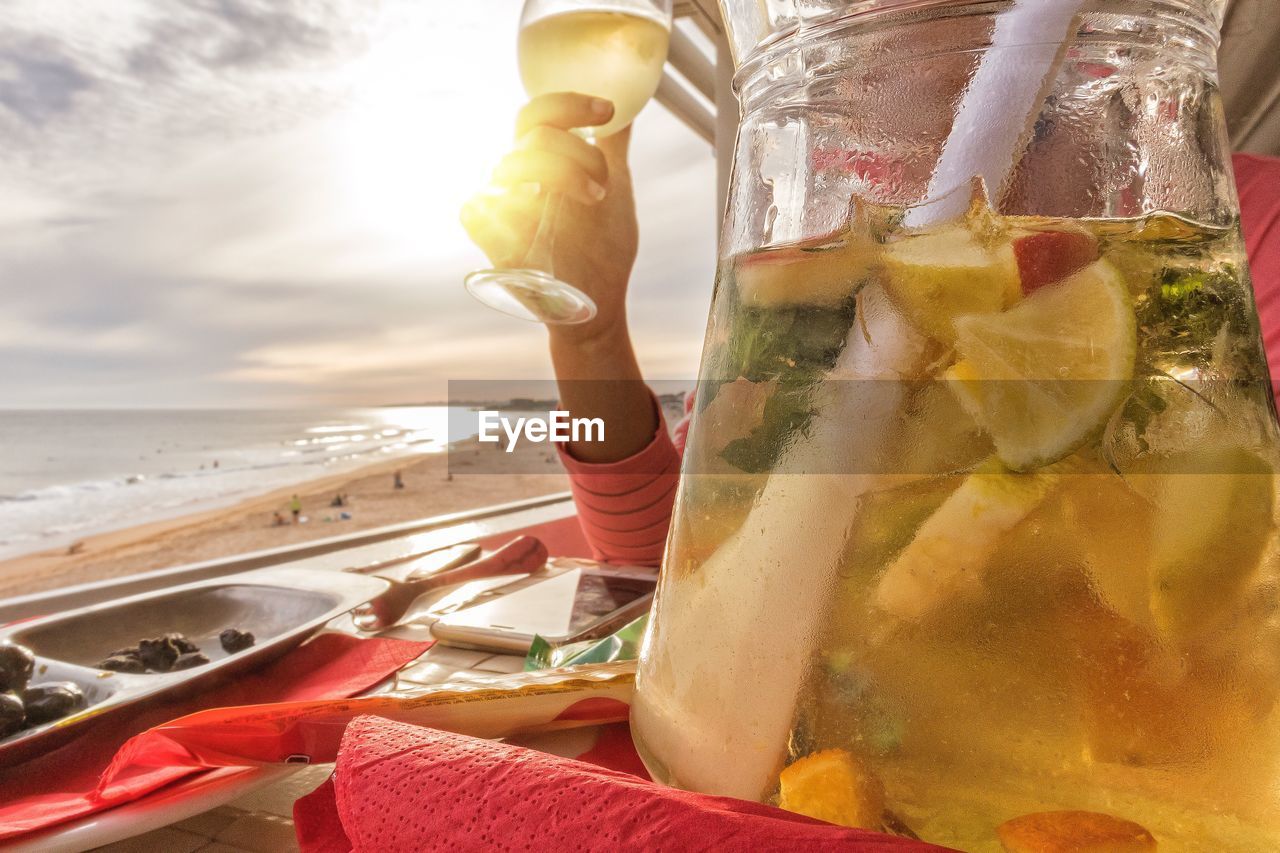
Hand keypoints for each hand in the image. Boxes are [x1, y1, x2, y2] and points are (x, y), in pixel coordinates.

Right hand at [461, 92, 637, 345]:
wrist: (600, 301)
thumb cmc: (602, 246)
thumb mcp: (616, 189)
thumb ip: (614, 146)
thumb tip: (628, 108)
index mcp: (543, 161)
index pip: (540, 114)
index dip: (570, 104)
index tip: (607, 111)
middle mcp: (520, 179)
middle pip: (533, 135)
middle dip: (579, 153)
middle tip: (601, 185)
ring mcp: (504, 209)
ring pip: (511, 166)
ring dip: (563, 175)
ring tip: (593, 202)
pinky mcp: (493, 242)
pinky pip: (474, 212)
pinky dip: (499, 210)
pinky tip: (530, 222)